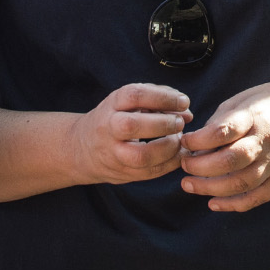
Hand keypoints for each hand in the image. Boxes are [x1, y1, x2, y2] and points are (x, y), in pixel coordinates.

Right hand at [64, 84, 190, 186]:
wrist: (83, 149)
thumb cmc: (115, 118)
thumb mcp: (128, 102)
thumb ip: (158, 99)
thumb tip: (186, 111)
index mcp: (112, 105)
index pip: (135, 95)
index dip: (163, 97)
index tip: (183, 101)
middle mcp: (109, 128)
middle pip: (132, 126)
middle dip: (163, 123)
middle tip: (179, 123)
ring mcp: (113, 154)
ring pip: (141, 156)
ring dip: (168, 148)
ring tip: (179, 140)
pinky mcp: (122, 173)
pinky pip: (150, 172)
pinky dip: (170, 164)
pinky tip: (179, 154)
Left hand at [178, 78, 269, 212]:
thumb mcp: (246, 99)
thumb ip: (222, 120)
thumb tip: (197, 144)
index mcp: (256, 115)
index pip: (223, 131)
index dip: (199, 140)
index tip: (185, 142)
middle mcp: (268, 139)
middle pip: (231, 160)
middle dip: (200, 167)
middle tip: (184, 166)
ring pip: (242, 183)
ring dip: (211, 188)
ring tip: (189, 185)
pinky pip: (259, 196)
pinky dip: (235, 204)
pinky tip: (214, 203)